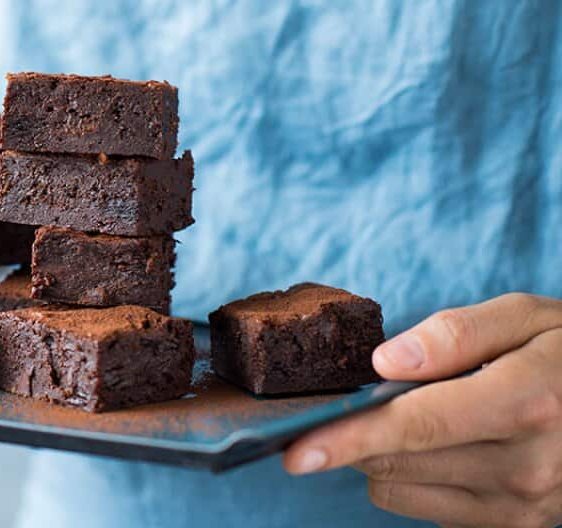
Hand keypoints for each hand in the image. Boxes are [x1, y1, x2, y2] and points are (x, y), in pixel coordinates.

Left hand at [284, 293, 561, 527]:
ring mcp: (521, 506)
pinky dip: (412, 476)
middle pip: (395, 460)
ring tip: (427, 415)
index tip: (296, 450)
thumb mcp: (529, 317)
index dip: (348, 437)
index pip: (416, 426)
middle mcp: (526, 466)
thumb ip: (456, 333)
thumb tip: (386, 363)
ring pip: (398, 488)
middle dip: (360, 429)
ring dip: (385, 453)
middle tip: (369, 395)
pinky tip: (446, 446)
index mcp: (527, 403)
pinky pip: (423, 508)